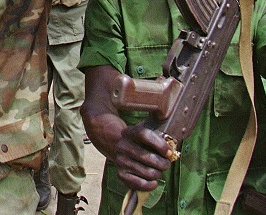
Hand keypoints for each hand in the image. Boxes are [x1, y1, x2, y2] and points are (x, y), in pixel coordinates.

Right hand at [82, 65, 170, 191]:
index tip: (169, 149)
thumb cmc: (118, 112)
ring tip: (161, 168)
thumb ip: (142, 96)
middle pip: (146, 158)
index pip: (144, 137)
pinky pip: (131, 181)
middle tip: (168, 160)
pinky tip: (153, 182)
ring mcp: (120, 158)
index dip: (158, 144)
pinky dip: (144, 185)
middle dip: (161, 162)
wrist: (96, 125)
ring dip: (156, 172)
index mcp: (126, 130)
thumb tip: (161, 80)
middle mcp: (122, 146)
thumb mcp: (125, 102)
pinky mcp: (119, 167)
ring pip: (142, 171)